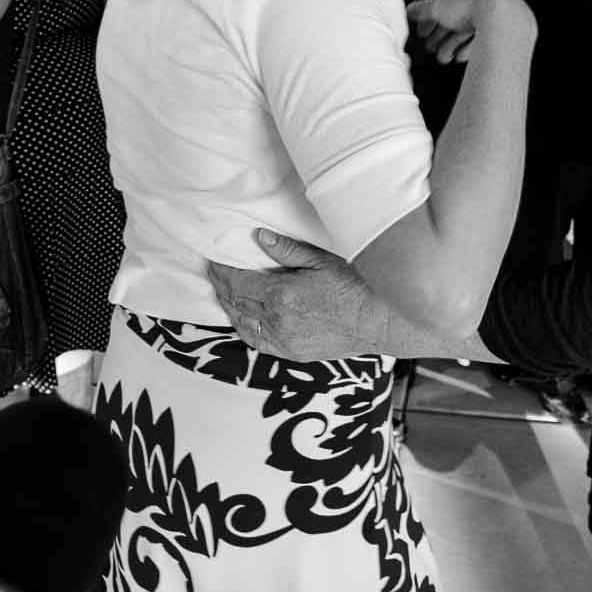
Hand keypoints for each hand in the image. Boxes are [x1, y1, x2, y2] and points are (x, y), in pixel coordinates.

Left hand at [207, 228, 390, 360]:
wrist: (379, 321)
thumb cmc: (356, 287)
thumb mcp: (322, 260)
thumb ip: (288, 251)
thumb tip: (261, 237)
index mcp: (281, 295)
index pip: (238, 282)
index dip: (221, 270)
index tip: (213, 259)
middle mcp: (277, 321)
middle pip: (237, 302)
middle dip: (221, 285)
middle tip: (213, 270)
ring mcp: (284, 341)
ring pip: (243, 324)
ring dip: (229, 307)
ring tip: (222, 292)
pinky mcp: (292, 353)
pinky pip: (258, 342)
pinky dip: (244, 328)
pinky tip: (241, 319)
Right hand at [407, 0, 533, 64]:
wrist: (502, 19)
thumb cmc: (472, 6)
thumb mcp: (436, 8)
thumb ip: (421, 10)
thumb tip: (411, 11)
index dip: (429, 18)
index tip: (423, 31)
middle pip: (454, 16)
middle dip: (440, 35)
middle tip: (431, 47)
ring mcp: (491, 7)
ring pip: (467, 28)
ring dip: (451, 45)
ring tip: (443, 57)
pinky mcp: (501, 23)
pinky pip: (482, 36)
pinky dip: (468, 47)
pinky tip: (460, 56)